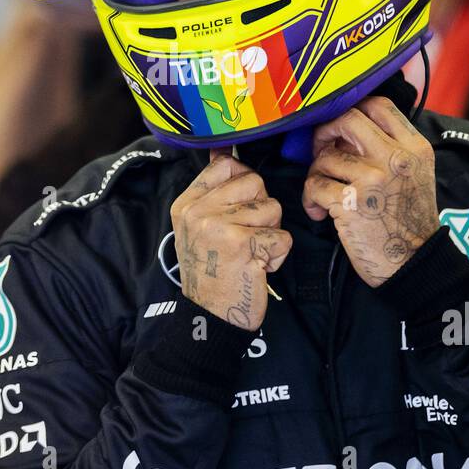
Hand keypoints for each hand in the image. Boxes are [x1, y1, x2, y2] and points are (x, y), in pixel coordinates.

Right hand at [170, 150, 292, 328]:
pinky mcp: (242, 244)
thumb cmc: (211, 272)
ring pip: (272, 208)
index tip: (240, 208)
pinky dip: (277, 256)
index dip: (243, 182)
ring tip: (250, 254)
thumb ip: (212, 192)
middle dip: (261, 210)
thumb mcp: (197, 228)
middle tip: (245, 237)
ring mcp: (219, 226)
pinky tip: (257, 268)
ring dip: (270, 235)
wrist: (208, 317)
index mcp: (187, 204)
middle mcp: (198, 211)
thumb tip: (224, 150)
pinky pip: (282, 236)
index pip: (224, 165)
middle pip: (254, 182)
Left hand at [302, 97, 438, 287]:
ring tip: (324, 196)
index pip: (379, 106)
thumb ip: (389, 148)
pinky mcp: (351, 203)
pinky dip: (311, 199)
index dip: (351, 110)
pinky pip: (315, 186)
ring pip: (325, 158)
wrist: (415, 263)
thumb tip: (344, 132)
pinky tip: (320, 213)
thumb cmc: (408, 221)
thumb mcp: (415, 174)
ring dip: (316, 176)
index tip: (339, 128)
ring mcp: (373, 179)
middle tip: (321, 151)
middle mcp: (396, 158)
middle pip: (347, 119)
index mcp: (414, 148)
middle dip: (325, 133)